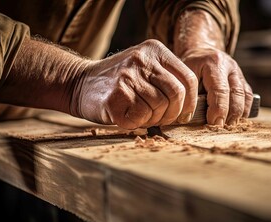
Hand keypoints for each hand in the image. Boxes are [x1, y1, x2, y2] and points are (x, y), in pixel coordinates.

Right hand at [70, 39, 197, 129]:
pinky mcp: (116, 97)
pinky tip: (128, 116)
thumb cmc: (118, 81)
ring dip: (154, 119)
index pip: (188, 79)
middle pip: (177, 94)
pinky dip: (138, 123)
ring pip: (160, 107)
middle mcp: (142, 60)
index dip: (190, 102)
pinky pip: (141, 117)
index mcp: (154, 50)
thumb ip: (166, 78)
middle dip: (173, 113)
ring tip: (141, 115)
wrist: (79, 83)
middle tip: (162, 119)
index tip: (183, 113)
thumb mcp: (144, 67)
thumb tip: (190, 107)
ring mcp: (128, 77)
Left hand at [180, 47, 252, 125]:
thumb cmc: (189, 67)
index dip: (218, 109)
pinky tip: (237, 120)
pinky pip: (248, 95)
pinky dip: (244, 109)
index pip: (219, 90)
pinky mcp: (242, 79)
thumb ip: (189, 93)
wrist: (201, 52)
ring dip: (239, 114)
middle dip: (230, 114)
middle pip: (236, 93)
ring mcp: (238, 72)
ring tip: (230, 127)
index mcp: (213, 63)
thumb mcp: (184, 74)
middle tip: (222, 129)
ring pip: (245, 95)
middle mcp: (229, 66)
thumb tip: (188, 117)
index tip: (213, 124)